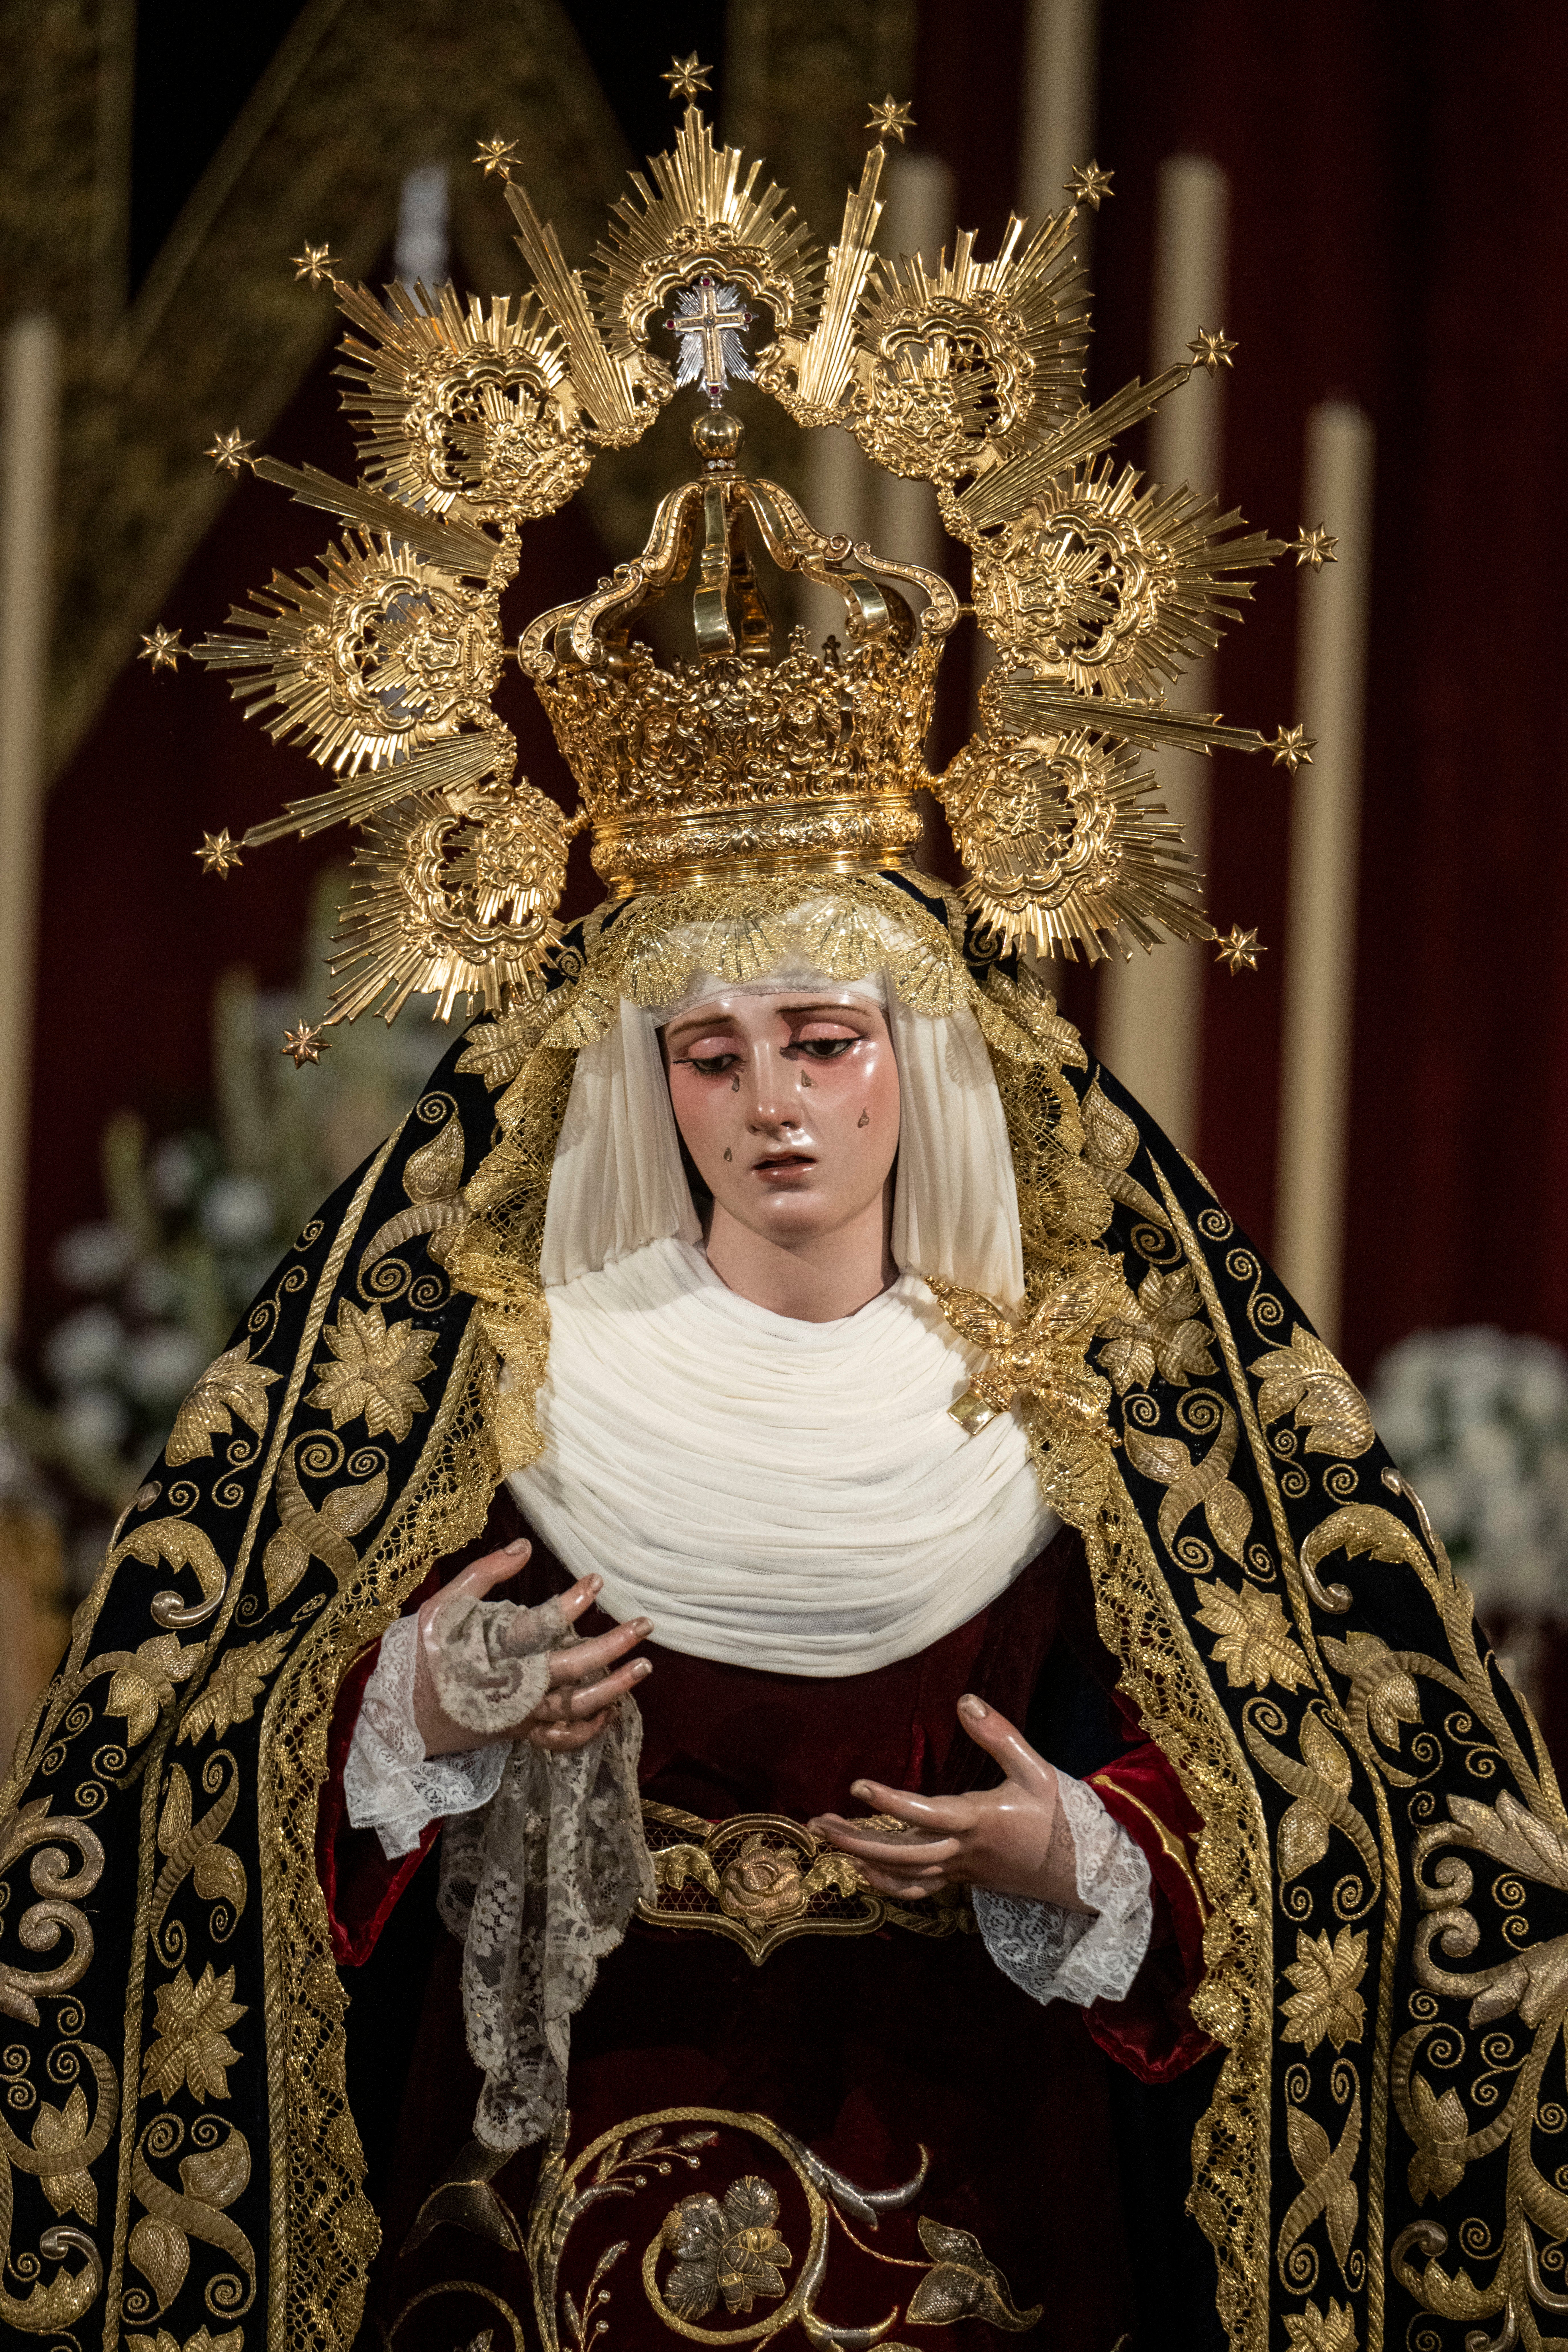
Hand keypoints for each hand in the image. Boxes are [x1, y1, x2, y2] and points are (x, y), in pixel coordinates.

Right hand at [412, 1539, 651, 1757]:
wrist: (399, 1716)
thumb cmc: (422, 1655)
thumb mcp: (442, 1606)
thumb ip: (483, 1574)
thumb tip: (524, 1546)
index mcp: (494, 1652)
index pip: (539, 1626)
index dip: (570, 1604)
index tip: (597, 1581)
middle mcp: (514, 1686)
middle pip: (572, 1668)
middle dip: (612, 1646)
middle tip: (644, 1625)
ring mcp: (519, 1715)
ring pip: (575, 1706)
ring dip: (614, 1688)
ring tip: (644, 1667)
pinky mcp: (519, 1733)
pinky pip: (561, 1739)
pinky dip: (589, 1729)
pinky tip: (612, 1712)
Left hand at [807, 1694, 1086, 1909]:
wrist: (1083, 1873)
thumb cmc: (1060, 1817)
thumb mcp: (1036, 1770)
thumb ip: (999, 1736)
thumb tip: (965, 1701)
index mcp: (979, 1821)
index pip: (925, 1813)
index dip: (889, 1801)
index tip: (856, 1786)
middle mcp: (963, 1851)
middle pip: (901, 1853)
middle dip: (856, 1840)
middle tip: (817, 1825)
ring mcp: (961, 1871)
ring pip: (904, 1873)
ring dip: (863, 1860)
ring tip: (828, 1841)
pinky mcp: (964, 1881)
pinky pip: (919, 1888)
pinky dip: (889, 1883)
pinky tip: (864, 1871)